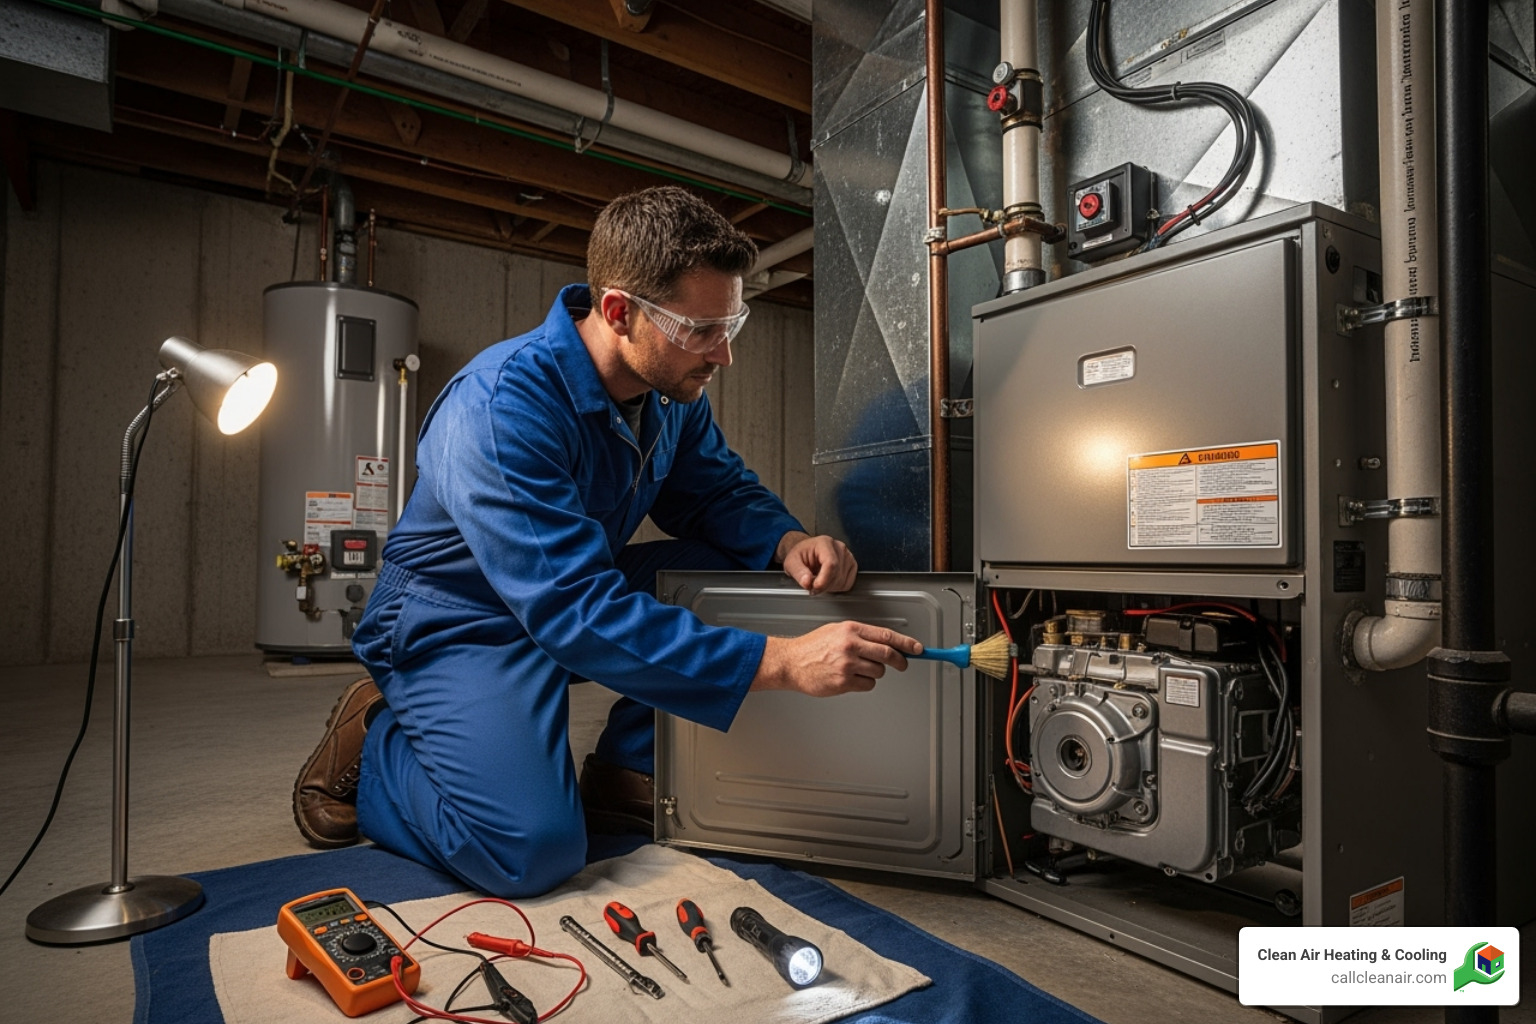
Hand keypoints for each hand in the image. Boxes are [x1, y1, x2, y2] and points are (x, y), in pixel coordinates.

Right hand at [751, 622, 923, 696]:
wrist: (791, 662)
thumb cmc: (812, 647)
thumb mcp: (837, 631)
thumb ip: (861, 635)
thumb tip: (887, 643)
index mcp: (851, 629)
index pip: (887, 635)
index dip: (906, 643)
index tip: (917, 648)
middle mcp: (850, 645)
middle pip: (888, 654)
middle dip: (900, 661)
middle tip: (903, 664)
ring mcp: (847, 665)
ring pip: (878, 672)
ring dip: (875, 672)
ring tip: (858, 669)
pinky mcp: (843, 682)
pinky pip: (867, 685)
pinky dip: (864, 684)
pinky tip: (850, 678)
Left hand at [777, 532, 857, 595]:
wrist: (806, 552)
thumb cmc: (800, 554)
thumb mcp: (791, 562)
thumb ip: (798, 572)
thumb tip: (807, 582)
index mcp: (824, 543)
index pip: (831, 564)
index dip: (823, 580)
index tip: (814, 587)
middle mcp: (839, 547)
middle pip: (837, 575)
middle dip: (823, 586)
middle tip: (811, 585)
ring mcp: (848, 556)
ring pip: (842, 581)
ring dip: (829, 587)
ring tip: (819, 580)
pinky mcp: (852, 565)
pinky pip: (847, 584)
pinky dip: (837, 587)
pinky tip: (828, 581)